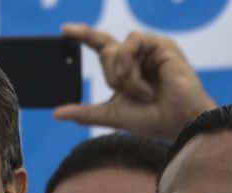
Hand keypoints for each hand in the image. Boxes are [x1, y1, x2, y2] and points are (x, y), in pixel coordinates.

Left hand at [54, 23, 215, 139]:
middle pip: (106, 51)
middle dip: (112, 77)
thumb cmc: (149, 119)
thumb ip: (84, 112)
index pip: (100, 46)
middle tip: (128, 95)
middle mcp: (136, 56)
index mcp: (125, 68)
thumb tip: (55, 114)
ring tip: (143, 93)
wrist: (176, 122)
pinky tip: (144, 84)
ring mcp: (149, 48)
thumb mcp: (110, 114)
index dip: (83, 35)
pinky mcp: (161, 44)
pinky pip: (133, 42)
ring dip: (125, 76)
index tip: (63, 30)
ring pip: (118, 49)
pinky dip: (132, 65)